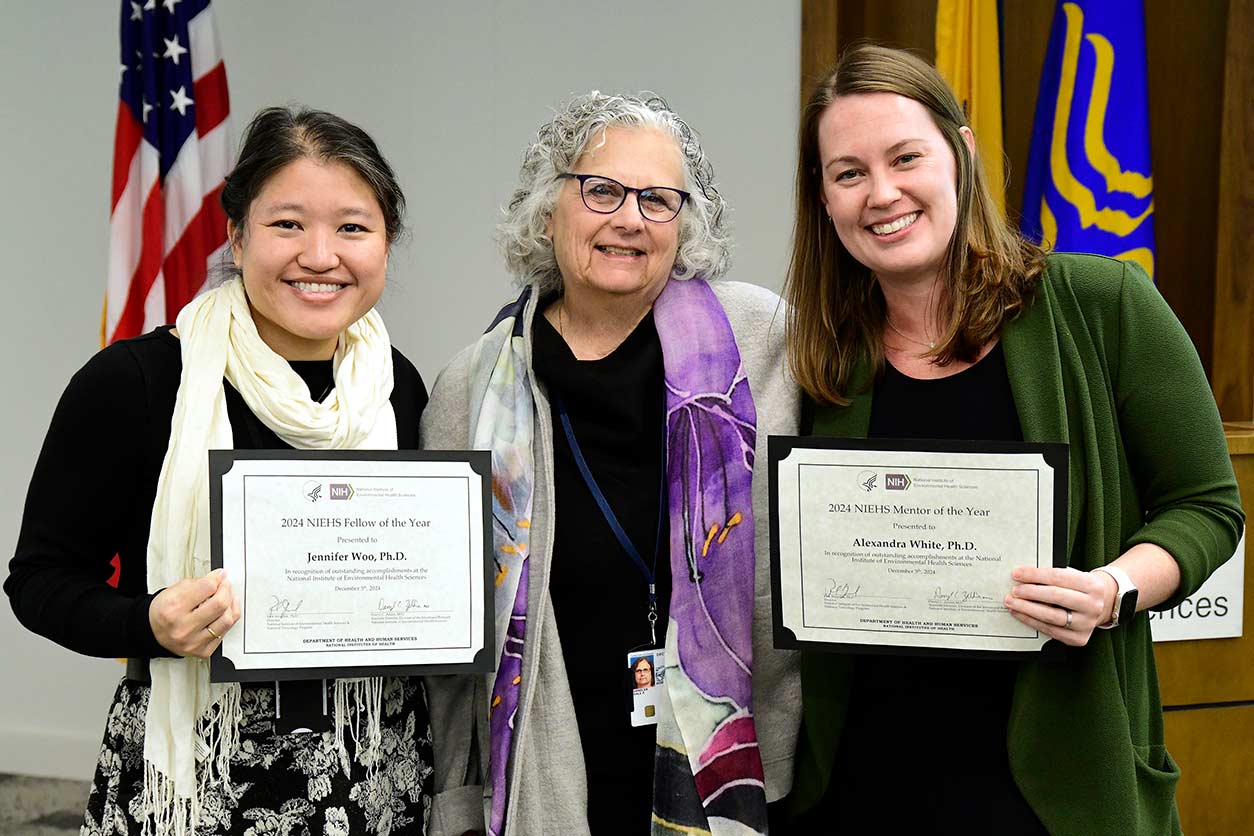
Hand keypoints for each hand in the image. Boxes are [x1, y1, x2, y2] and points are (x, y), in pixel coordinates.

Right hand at [149, 568, 240, 657]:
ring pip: (226, 620)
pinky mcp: (202, 651)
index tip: (220, 575)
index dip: (217, 578)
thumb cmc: (163, 612)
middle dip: (226, 590)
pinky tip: (224, 613)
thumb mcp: (173, 591)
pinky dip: (228, 620)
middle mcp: (183, 628)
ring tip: (227, 598)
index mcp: (173, 609)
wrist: (153, 632)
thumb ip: (197, 583)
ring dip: (231, 605)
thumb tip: (218, 578)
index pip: (207, 588)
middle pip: (219, 604)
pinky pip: (225, 634)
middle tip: (224, 586)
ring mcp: (194, 642)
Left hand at [1003, 566, 1117, 646]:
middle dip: (1030, 592)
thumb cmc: (1080, 588)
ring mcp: (1086, 624)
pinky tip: (1020, 614)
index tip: (1016, 573)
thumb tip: (1022, 577)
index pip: (1058, 577)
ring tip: (1012, 602)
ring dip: (1027, 609)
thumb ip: (1052, 576)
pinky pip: (1050, 630)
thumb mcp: (1074, 577)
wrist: (1102, 605)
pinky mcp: (1078, 639)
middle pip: (1055, 597)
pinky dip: (1032, 621)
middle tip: (1013, 590)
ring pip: (1051, 617)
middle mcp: (1093, 606)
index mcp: (1092, 585)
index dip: (1035, 575)